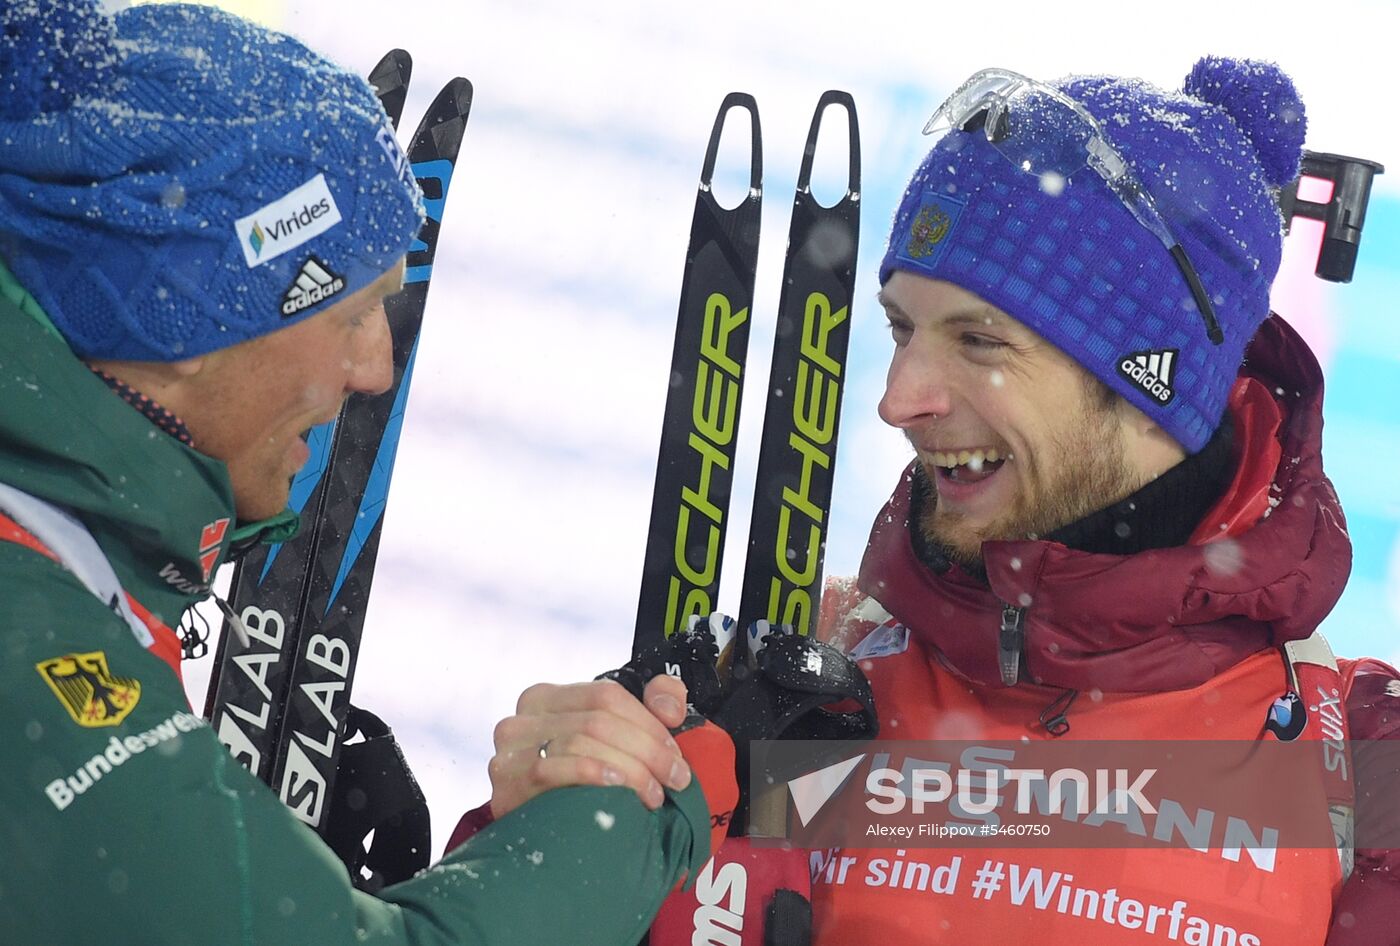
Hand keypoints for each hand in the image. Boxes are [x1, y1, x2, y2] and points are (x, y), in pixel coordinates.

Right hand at [487, 675, 693, 818]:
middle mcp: (520, 722)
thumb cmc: (583, 787)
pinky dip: (593, 775)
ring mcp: (509, 756)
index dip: (649, 722)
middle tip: (676, 779)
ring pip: (581, 743)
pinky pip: (553, 770)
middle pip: (597, 721)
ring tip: (653, 794)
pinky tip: (617, 789)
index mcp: (545, 699)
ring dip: (629, 769)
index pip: (605, 695)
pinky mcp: (507, 790)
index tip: (676, 754)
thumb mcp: (617, 737)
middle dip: (647, 750)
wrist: (544, 845)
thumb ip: (653, 705)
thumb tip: (671, 709)